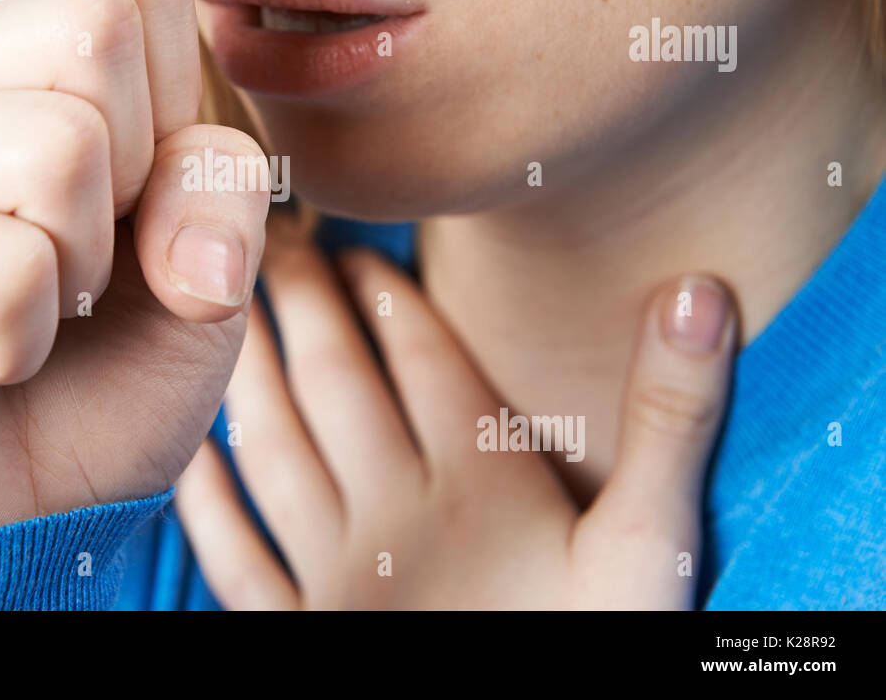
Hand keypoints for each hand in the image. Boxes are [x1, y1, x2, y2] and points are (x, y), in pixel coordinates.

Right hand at [0, 0, 269, 536]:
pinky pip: (1, 259)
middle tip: (62, 274)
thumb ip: (220, 190)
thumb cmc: (95, 381)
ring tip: (9, 316)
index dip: (176, 121)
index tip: (122, 217)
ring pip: (58, 144)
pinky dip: (16, 339)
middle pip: (96, 33)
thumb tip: (182, 184)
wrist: (9, 515)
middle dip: (128, 191)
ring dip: (70, 275)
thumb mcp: (206, 276)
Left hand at [175, 221, 735, 608]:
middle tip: (270, 237)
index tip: (349, 241)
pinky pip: (237, 555)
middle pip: (336, 382)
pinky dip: (208, 500)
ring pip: (276, 449)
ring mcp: (336, 575)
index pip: (419, 356)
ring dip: (249, 374)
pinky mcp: (298, 632)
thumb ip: (670, 419)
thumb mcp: (654, 546)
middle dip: (302, 303)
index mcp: (480, 482)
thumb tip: (699, 292)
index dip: (384, 291)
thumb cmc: (596, 652)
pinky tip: (189, 453)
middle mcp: (395, 514)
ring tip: (226, 312)